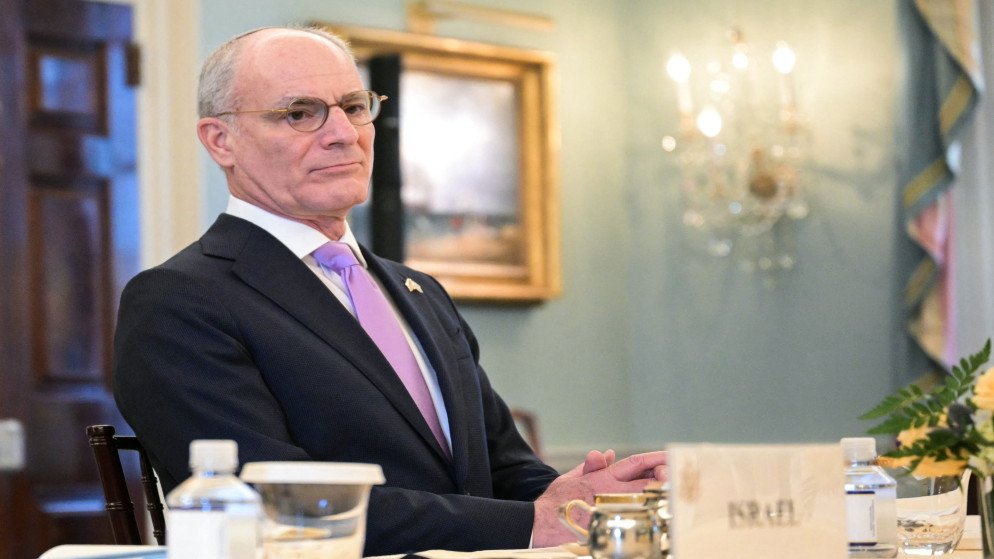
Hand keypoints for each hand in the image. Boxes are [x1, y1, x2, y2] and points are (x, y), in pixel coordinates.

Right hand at [531, 450, 667, 547]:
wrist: (542, 522)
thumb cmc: (557, 499)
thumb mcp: (572, 476)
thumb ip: (592, 465)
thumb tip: (606, 453)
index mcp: (603, 477)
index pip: (635, 464)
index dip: (655, 459)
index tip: (670, 456)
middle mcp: (611, 492)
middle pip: (647, 482)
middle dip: (664, 478)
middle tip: (676, 476)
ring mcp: (613, 510)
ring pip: (645, 501)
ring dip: (660, 496)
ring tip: (673, 493)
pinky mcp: (611, 526)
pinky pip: (636, 519)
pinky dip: (648, 514)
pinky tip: (659, 514)